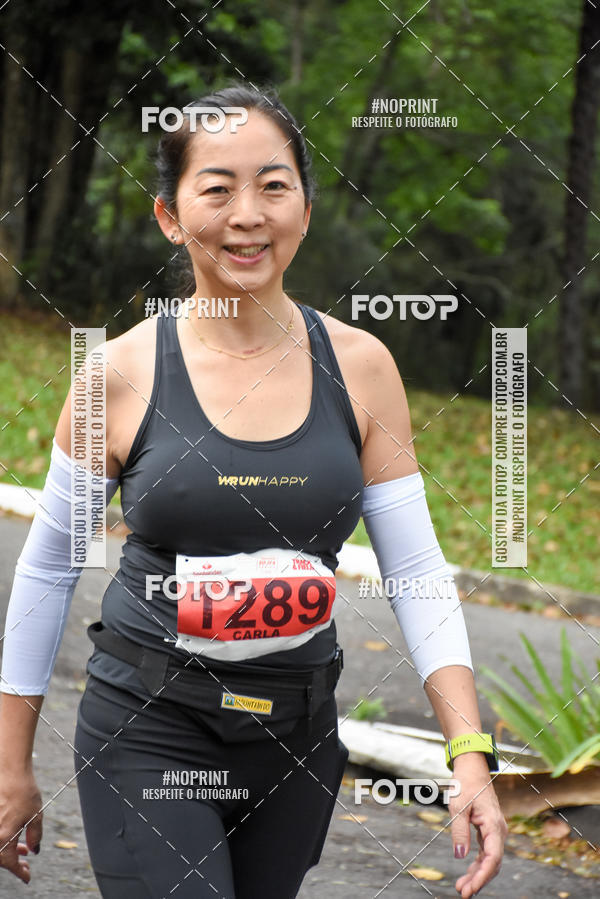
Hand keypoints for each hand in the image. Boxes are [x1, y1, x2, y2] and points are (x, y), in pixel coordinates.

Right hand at [0, 769, 42, 883]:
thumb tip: (34, 849)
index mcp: (3, 837)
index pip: (10, 864)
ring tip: (24, 848)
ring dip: (9, 850)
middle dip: (13, 862)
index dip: (20, 872)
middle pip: (0, 858)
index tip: (27, 877)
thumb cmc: (23, 790)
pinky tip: (14, 834)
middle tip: (25, 864)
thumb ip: (35, 836)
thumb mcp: (35, 815)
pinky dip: (4, 838)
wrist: (9, 770)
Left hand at [449, 758, 506, 897]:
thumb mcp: (458, 807)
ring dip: (477, 875)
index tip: (471, 888)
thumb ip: (459, 832)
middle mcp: (498, 831)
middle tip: (463, 893)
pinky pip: (485, 853)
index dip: (483, 875)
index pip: (493, 857)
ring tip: (462, 888)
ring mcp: (494, 832)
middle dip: (479, 880)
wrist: (472, 769)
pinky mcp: (488, 831)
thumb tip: (460, 856)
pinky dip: (477, 865)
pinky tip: (468, 874)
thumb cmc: (466, 784)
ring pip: (489, 860)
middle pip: (492, 863)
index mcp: (494, 825)